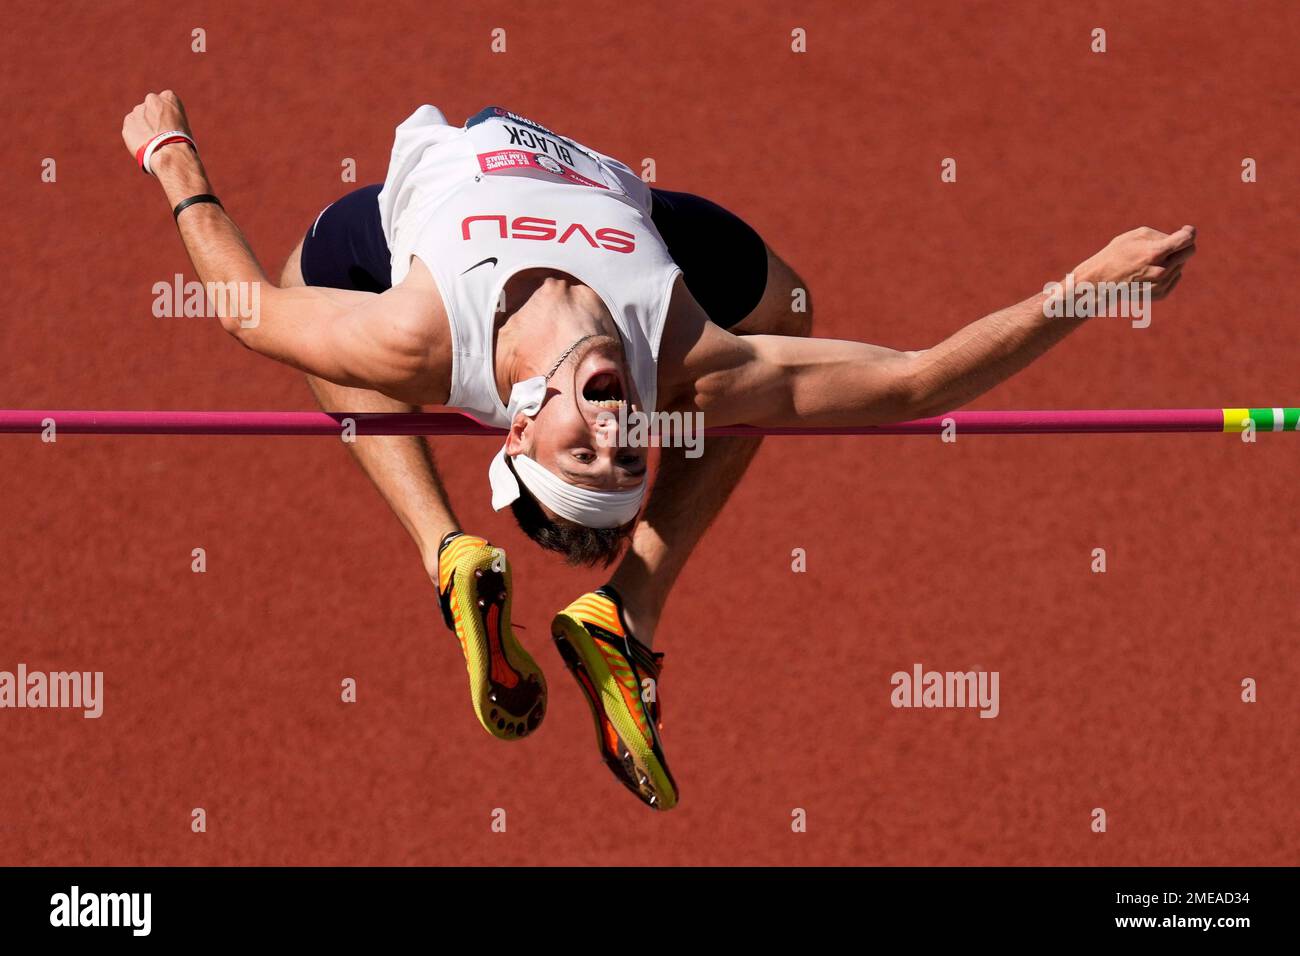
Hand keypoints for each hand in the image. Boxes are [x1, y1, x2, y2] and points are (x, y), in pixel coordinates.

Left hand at [121, 90, 193, 165]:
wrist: (169, 153)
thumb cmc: (181, 142)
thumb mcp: (183, 126)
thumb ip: (170, 120)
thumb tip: (163, 126)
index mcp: (169, 97)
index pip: (166, 102)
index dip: (167, 115)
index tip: (169, 125)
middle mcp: (152, 99)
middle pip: (150, 107)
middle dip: (152, 118)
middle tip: (159, 134)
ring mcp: (138, 110)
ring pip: (139, 118)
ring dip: (143, 127)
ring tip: (152, 142)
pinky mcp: (128, 122)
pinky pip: (131, 128)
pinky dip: (136, 136)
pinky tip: (145, 145)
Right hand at [1072, 225, 1196, 298]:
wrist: (1099, 284)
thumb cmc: (1115, 255)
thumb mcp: (1134, 236)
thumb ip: (1160, 235)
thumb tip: (1180, 239)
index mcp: (1155, 253)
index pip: (1187, 239)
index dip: (1189, 232)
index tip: (1187, 230)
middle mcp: (1161, 271)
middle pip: (1189, 252)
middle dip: (1182, 246)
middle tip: (1169, 245)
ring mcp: (1161, 285)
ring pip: (1181, 264)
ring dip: (1171, 260)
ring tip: (1149, 261)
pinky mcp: (1160, 294)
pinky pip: (1175, 277)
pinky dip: (1168, 272)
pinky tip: (1151, 271)